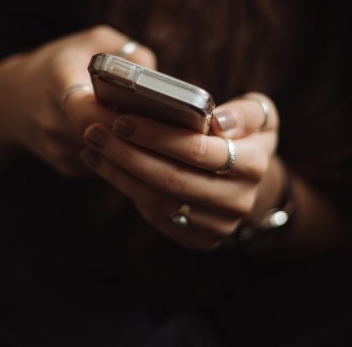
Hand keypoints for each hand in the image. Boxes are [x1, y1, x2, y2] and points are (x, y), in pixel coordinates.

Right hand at [0, 25, 155, 176]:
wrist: (11, 100)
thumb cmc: (59, 64)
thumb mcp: (91, 42)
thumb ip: (127, 52)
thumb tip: (159, 78)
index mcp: (57, 82)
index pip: (86, 110)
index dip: (117, 116)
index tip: (143, 112)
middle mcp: (53, 121)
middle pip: (105, 137)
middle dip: (136, 133)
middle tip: (168, 126)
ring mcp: (58, 149)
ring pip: (109, 155)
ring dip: (132, 146)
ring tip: (157, 133)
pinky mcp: (66, 168)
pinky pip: (104, 165)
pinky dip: (121, 155)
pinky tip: (132, 141)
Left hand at [81, 92, 280, 249]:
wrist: (246, 181)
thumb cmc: (243, 137)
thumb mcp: (259, 116)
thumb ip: (246, 112)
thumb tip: (218, 123)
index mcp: (253, 165)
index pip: (197, 150)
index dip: (156, 136)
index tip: (121, 120)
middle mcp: (239, 200)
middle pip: (172, 179)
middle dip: (127, 154)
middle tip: (94, 132)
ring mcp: (218, 225)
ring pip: (158, 201)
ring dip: (119, 173)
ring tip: (93, 147)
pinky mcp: (198, 239)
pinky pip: (156, 216)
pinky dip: (126, 189)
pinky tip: (105, 166)